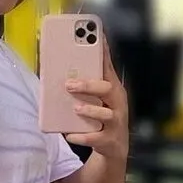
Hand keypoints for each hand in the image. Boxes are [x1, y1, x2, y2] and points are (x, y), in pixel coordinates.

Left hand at [64, 35, 128, 162]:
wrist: (115, 146)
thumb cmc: (104, 116)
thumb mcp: (100, 98)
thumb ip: (89, 83)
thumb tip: (65, 68)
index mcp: (113, 89)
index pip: (108, 67)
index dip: (103, 52)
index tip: (96, 36)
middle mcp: (117, 103)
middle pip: (107, 90)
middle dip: (88, 86)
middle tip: (69, 85)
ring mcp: (115, 122)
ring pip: (105, 114)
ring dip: (89, 110)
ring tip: (75, 108)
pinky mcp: (109, 140)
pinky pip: (95, 138)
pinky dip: (82, 137)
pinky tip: (70, 135)